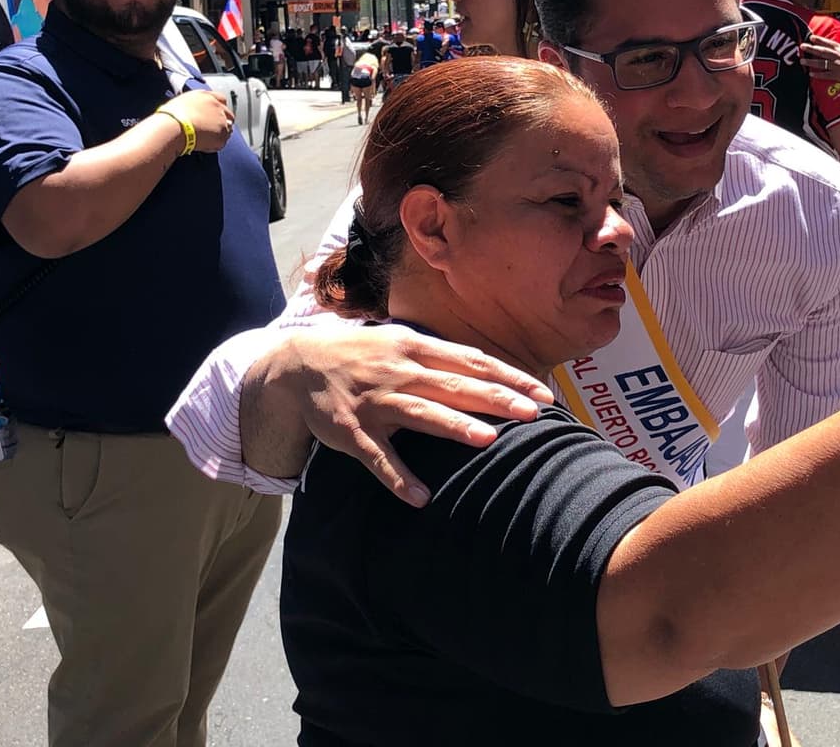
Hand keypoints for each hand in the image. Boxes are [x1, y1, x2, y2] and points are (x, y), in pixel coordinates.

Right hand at [161, 89, 234, 152]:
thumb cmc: (171, 115)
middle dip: (223, 122)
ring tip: (205, 138)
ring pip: (227, 129)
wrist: (173, 126)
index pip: (221, 99)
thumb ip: (194, 104)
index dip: (218, 108)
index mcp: (207, 96)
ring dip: (219, 133)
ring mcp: (222, 122)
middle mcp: (218, 107)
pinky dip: (215, 144)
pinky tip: (203, 144)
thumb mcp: (182, 102)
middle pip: (228, 115)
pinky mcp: (221, 136)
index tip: (214, 114)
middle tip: (212, 129)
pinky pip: (222, 142)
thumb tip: (194, 111)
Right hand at [251, 324, 554, 505]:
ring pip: (420, 414)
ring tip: (488, 440)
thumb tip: (491, 370)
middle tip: (532, 414)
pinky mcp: (351, 431)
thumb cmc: (361, 355)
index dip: (508, 376)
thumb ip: (441, 356)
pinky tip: (421, 497)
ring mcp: (374, 401)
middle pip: (454, 385)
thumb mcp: (400, 342)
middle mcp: (398, 371)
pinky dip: (398, 478)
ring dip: (454, 427)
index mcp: (415, 347)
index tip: (542, 393)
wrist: (297, 364)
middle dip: (495, 399)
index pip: (471, 361)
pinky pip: (377, 458)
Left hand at [799, 35, 839, 88]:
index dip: (819, 40)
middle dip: (811, 49)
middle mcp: (839, 57)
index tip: (811, 37)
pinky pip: (826, 75)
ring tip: (802, 61)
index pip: (829, 43)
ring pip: (822, 63)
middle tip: (802, 46)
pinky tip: (811, 73)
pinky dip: (818, 74)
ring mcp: (838, 66)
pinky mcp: (839, 76)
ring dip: (811, 62)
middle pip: (822, 52)